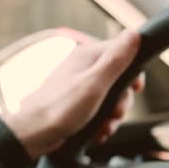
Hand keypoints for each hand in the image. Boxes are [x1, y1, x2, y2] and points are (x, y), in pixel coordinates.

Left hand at [0, 29, 144, 158]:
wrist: (33, 133)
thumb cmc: (60, 108)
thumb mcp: (95, 83)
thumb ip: (116, 60)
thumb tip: (134, 34)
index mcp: (88, 57)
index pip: (123, 53)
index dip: (133, 72)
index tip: (135, 89)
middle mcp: (84, 68)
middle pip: (120, 80)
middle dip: (122, 101)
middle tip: (116, 113)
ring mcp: (81, 86)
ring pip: (111, 99)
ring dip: (113, 117)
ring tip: (105, 128)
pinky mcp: (78, 103)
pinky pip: (100, 110)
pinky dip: (102, 122)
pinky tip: (98, 132)